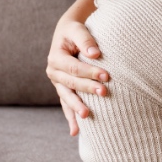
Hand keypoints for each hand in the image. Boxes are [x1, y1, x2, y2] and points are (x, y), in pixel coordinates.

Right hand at [45, 18, 109, 135]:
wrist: (67, 34)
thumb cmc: (75, 30)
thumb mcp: (78, 29)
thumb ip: (86, 40)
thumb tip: (95, 54)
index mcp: (56, 58)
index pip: (74, 68)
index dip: (90, 72)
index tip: (107, 76)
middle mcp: (54, 72)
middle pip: (71, 84)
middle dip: (87, 89)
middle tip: (104, 92)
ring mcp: (58, 83)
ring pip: (67, 97)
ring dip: (76, 107)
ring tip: (86, 116)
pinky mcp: (63, 90)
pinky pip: (66, 105)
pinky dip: (70, 118)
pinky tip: (75, 132)